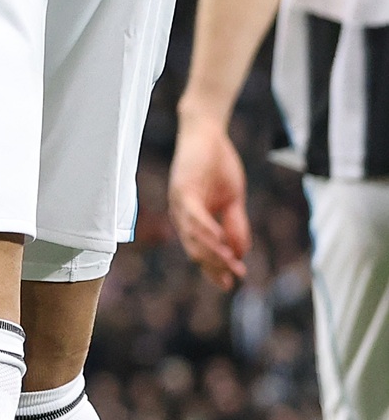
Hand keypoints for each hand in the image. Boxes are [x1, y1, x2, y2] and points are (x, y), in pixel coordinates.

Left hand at [169, 111, 251, 288]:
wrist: (208, 134)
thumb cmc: (218, 166)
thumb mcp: (232, 200)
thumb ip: (235, 225)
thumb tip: (240, 253)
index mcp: (191, 218)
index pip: (199, 250)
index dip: (213, 268)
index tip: (229, 285)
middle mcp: (180, 213)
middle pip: (194, 248)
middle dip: (214, 265)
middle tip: (233, 279)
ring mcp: (179, 201)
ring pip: (192, 235)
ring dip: (212, 251)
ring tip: (231, 264)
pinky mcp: (182, 188)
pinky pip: (193, 214)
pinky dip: (206, 229)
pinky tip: (219, 241)